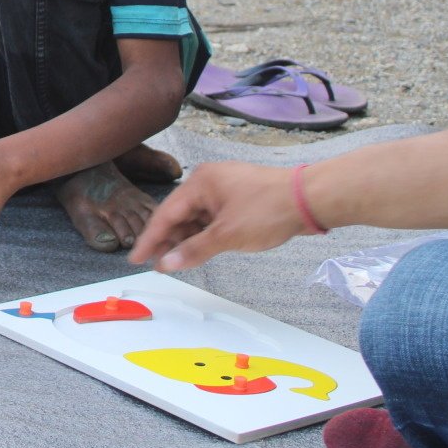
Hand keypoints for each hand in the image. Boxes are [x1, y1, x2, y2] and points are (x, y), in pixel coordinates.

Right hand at [129, 162, 305, 271]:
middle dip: (168, 240)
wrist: (310, 199)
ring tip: (175, 261)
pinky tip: (199, 249)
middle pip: (179, 214)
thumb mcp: (227, 235)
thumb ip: (194, 250)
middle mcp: (208, 183)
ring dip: (186, 239)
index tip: (136, 258)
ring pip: (197, 218)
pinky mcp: (239, 200)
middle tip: (156, 264)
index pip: (165, 213)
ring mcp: (225, 190)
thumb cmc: (268, 210)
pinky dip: (204, 234)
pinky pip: (212, 218)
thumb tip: (167, 264)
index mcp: (199, 183)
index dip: (150, 239)